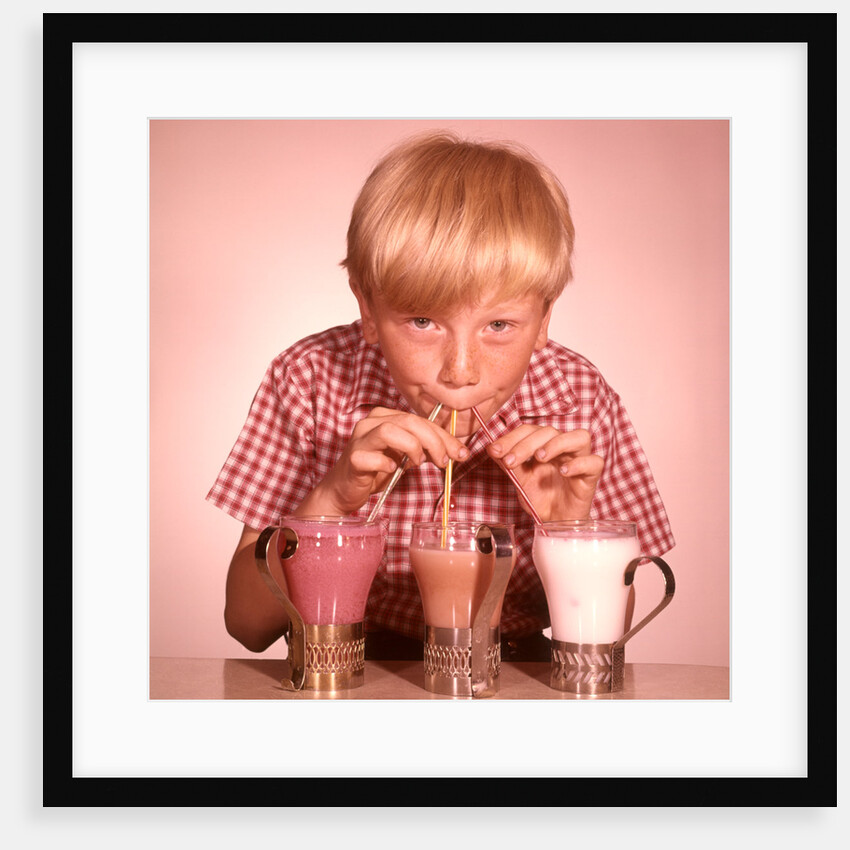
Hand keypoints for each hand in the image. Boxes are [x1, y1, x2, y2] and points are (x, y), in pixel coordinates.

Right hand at [298, 407, 468, 515]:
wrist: (345, 489)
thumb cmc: (375, 470)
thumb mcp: (406, 456)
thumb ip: (426, 449)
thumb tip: (456, 451)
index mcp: (385, 417)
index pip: (420, 420)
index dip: (443, 435)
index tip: (460, 452)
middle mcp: (371, 423)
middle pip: (408, 422)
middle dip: (433, 441)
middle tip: (443, 460)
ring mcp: (360, 439)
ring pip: (389, 431)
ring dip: (412, 447)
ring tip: (418, 462)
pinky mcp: (353, 458)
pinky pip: (371, 457)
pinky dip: (386, 464)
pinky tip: (392, 470)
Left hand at [484, 425, 603, 521]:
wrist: (554, 522)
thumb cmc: (540, 497)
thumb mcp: (520, 480)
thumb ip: (510, 463)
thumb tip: (492, 448)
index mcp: (545, 444)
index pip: (530, 430)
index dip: (512, 437)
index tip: (495, 450)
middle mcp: (564, 448)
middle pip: (550, 431)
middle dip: (526, 444)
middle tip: (510, 460)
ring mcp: (580, 459)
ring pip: (580, 437)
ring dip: (557, 444)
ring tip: (540, 457)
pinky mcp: (591, 476)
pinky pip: (594, 462)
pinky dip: (578, 464)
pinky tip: (563, 471)